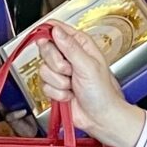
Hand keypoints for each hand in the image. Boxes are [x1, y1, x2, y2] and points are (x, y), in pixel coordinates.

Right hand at [30, 22, 144, 146]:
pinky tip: (69, 95)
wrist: (100, 117)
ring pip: (43, 70)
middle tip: (69, 70)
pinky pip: (44, 86)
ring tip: (72, 85)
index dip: (47, 33)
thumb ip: (70, 47)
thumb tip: (56, 30)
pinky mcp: (55, 86)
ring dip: (59, 82)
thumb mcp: (88, 65)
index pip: (56, 29)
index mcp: (80, 44)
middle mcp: (68, 56)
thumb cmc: (102, 92)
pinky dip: (57, 93)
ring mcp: (60, 72)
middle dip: (56, 64)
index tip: (44, 40)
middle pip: (45, 49)